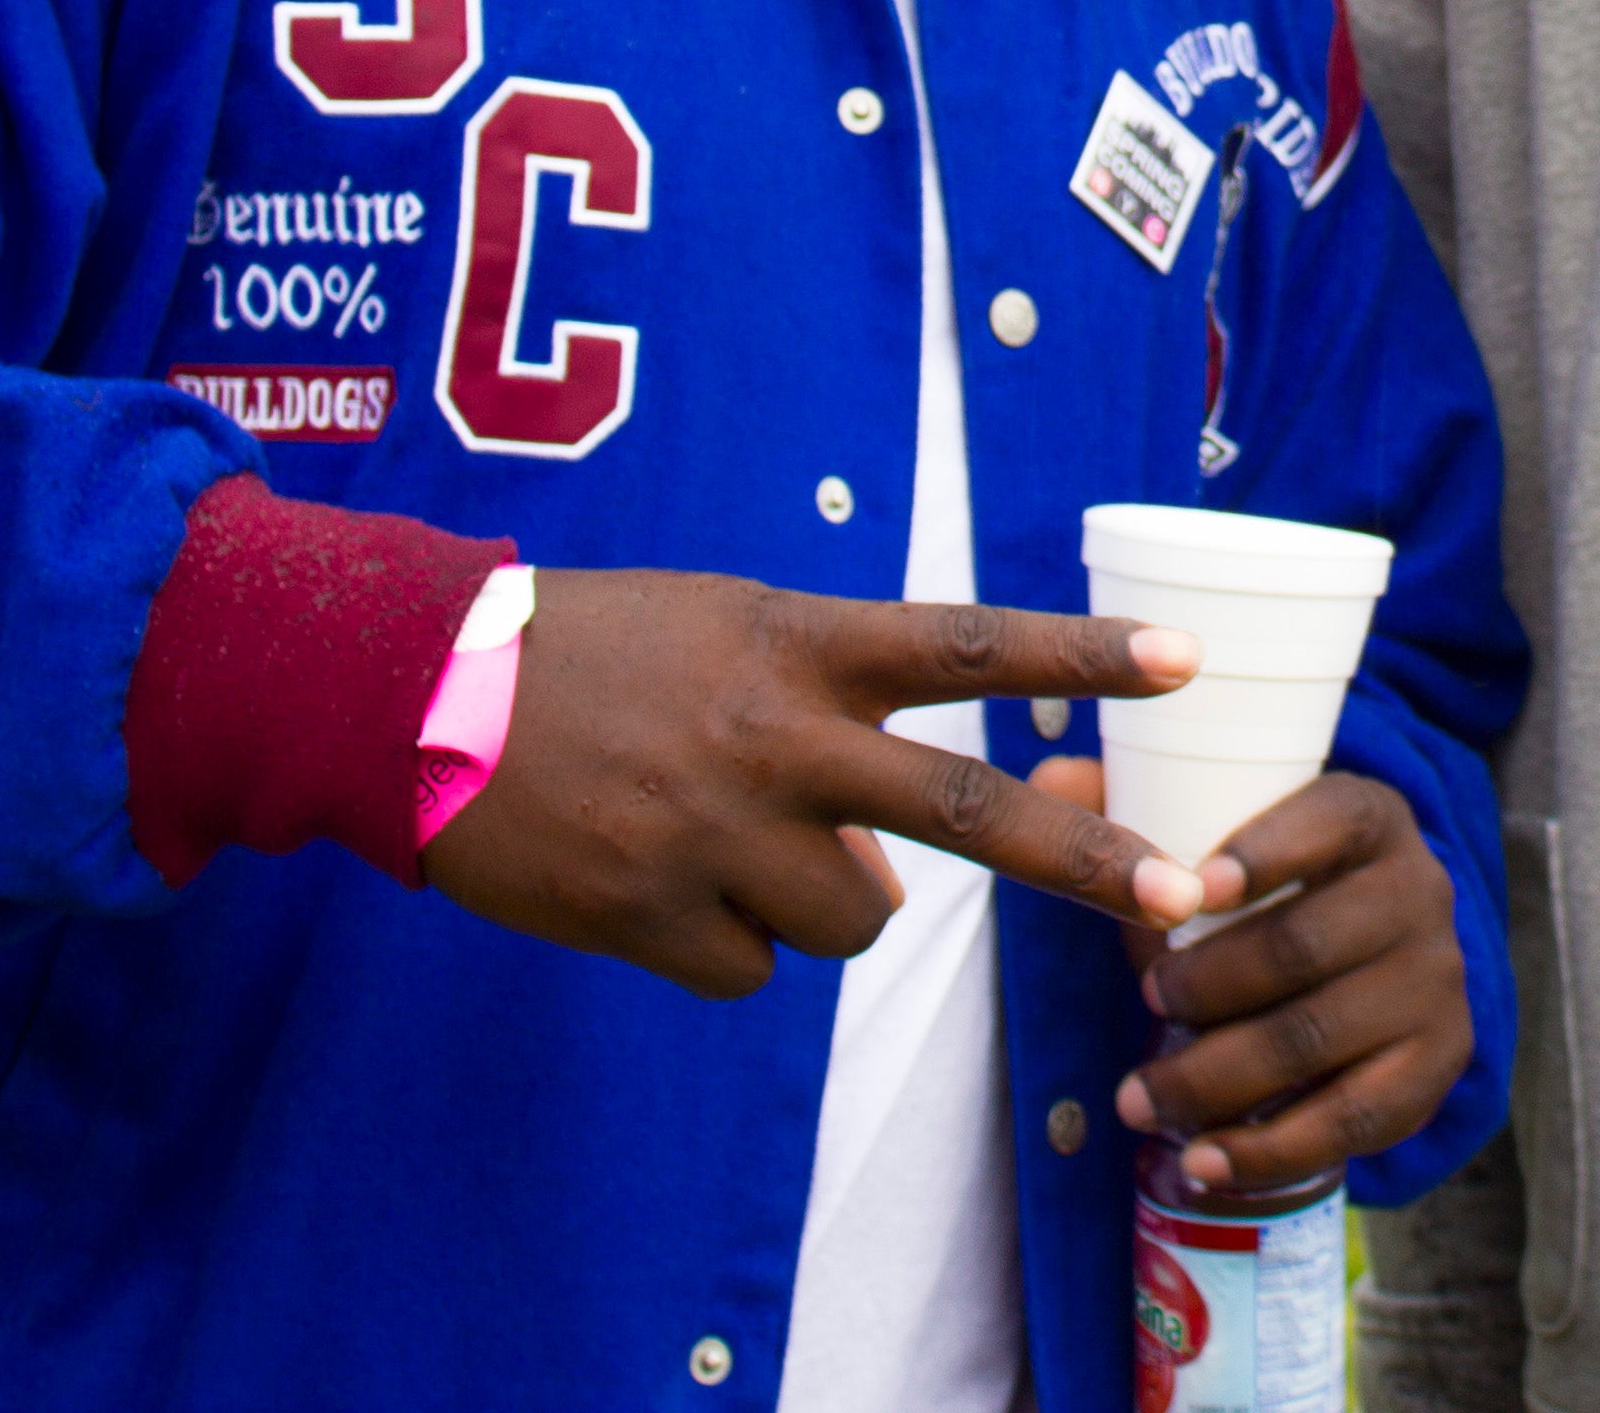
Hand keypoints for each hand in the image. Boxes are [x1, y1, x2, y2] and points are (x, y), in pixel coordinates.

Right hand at [424, 573, 1206, 997]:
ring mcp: (715, 832)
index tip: (1190, 661)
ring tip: (726, 840)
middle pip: (966, 807)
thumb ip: (831, 707)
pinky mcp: (648, 914)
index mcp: (797, 643)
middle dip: (1086, 859)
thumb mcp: (726, 629)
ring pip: (855, 921)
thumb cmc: (591, 649)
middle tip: (1184, 892)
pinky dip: (723, 943)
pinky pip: (750, 971)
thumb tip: (908, 850)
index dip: (1084, 653)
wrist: (409, 692)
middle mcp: (774, 735)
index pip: (969, 645)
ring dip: (820, 902)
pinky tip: (655, 880)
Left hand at [1051, 761, 1471, 1196]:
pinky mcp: (1437, 1062)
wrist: (1375, 955)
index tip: (1192, 890)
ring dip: (1212, 1078)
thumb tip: (1049, 776)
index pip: (1331, 820)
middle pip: (1304, 946)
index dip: (1265, 853)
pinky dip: (1268, 1149)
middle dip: (1207, 985)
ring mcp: (1435, 981)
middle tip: (1147, 998)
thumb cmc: (1270, 887)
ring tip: (1140, 1099)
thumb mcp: (1217, 832)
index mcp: (1370, 817)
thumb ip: (1131, 804)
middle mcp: (1420, 892)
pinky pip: (1352, 1118)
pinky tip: (1201, 1160)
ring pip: (1316, 1038)